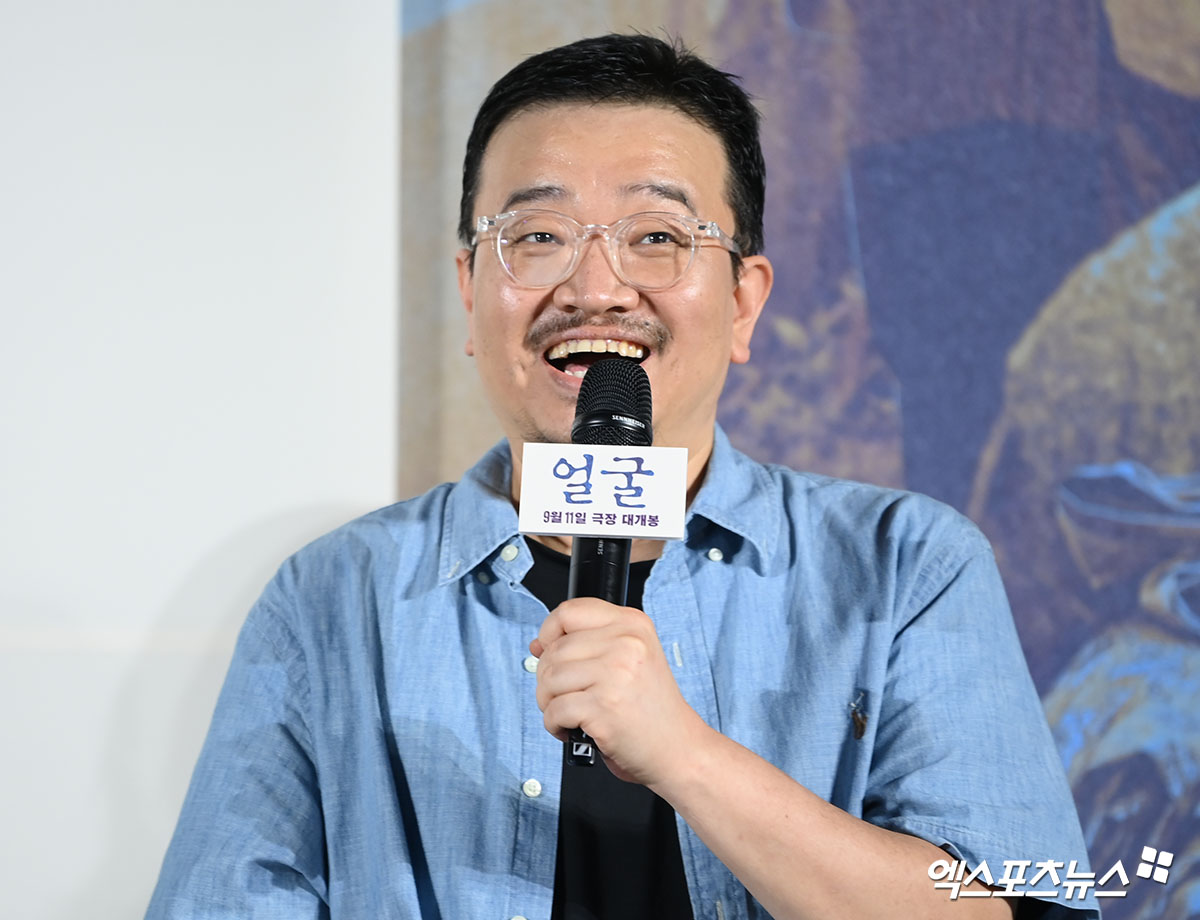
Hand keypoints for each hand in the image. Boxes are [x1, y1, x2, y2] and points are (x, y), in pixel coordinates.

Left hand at [530, 596, 708, 785]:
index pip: (569, 611)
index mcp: (632, 624)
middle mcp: (626, 642)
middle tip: (567, 696)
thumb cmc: (651, 709)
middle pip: (554, 649)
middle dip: (548, 678)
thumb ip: (586, 645)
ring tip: (571, 713)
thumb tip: (538, 644)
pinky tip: (574, 729)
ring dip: (549, 703)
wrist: (679, 748)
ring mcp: (615, 673)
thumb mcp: (630, 660)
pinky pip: (554, 710)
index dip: (549, 633)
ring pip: (549, 679)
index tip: (549, 651)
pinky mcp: (603, 706)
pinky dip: (555, 725)